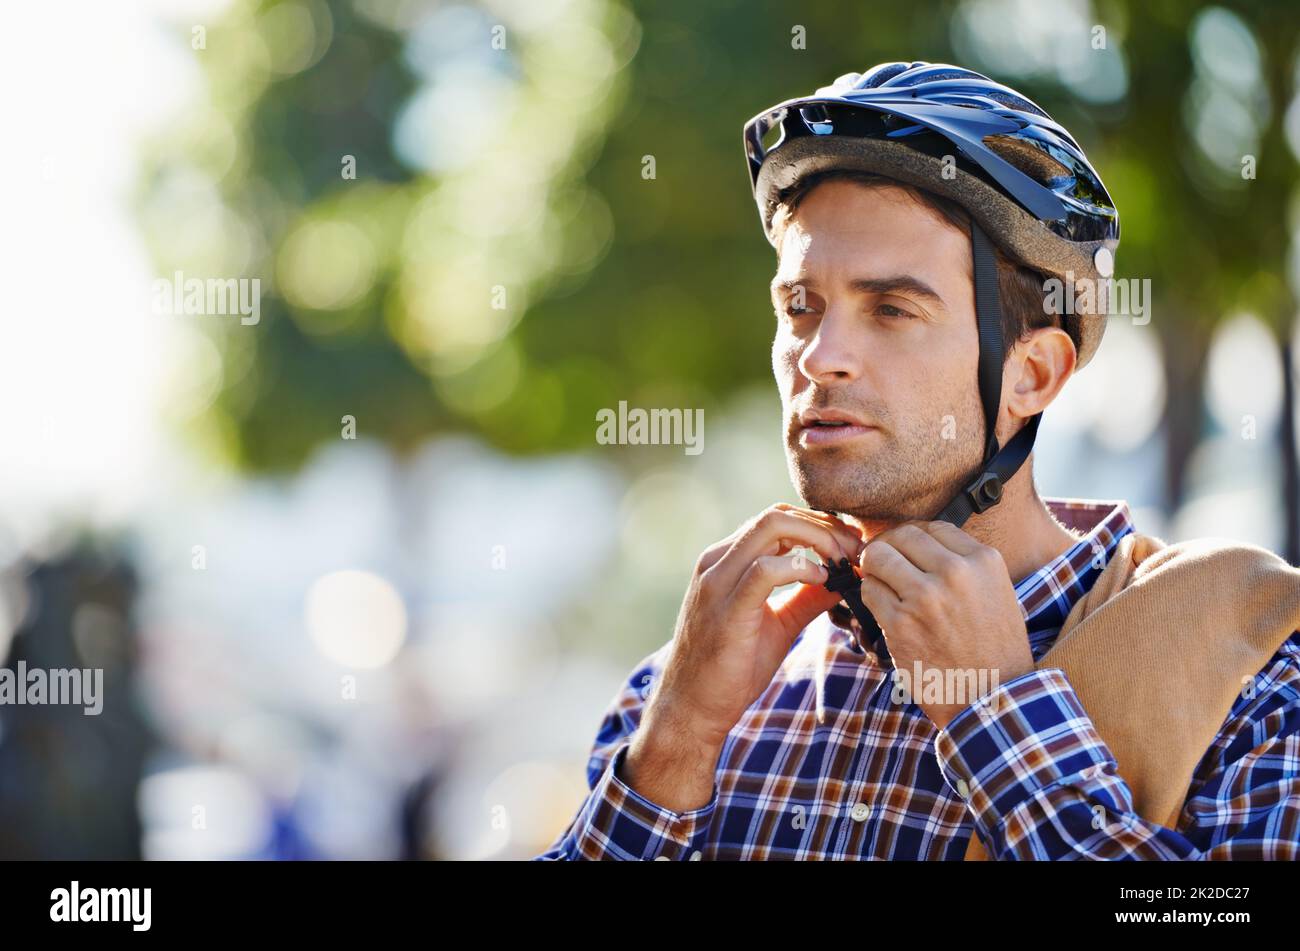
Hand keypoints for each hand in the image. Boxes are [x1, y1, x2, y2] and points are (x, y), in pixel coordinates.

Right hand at [623, 504, 862, 809]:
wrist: (691, 707)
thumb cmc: (731, 668)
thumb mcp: (778, 625)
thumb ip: (806, 598)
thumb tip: (845, 579)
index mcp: (726, 561)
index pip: (776, 519)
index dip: (819, 524)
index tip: (852, 544)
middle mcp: (717, 562)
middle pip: (776, 516)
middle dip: (824, 526)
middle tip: (856, 550)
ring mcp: (717, 581)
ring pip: (770, 529)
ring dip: (817, 539)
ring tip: (844, 561)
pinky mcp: (726, 608)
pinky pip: (764, 569)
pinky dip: (799, 567)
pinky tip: (822, 579)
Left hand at [856, 520, 1033, 729]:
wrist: (993, 698)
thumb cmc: (994, 648)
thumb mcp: (996, 593)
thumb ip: (963, 564)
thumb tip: (918, 543)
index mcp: (982, 560)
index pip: (932, 527)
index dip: (912, 538)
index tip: (905, 551)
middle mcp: (954, 572)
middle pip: (901, 536)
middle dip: (887, 547)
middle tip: (884, 564)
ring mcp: (925, 597)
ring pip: (877, 558)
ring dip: (874, 571)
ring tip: (883, 587)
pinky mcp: (900, 623)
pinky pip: (869, 591)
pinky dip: (871, 597)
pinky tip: (885, 610)